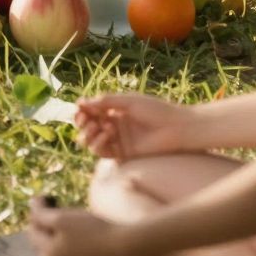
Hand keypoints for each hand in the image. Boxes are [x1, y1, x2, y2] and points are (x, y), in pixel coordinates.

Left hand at [27, 197, 131, 255]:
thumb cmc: (89, 230)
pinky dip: (63, 233)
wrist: (119, 244)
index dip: (35, 210)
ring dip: (52, 226)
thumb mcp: (61, 219)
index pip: (32, 229)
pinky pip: (63, 244)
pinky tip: (73, 223)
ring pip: (51, 241)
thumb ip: (41, 214)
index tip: (44, 195)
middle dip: (42, 220)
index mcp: (47, 253)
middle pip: (39, 238)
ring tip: (62, 211)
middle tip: (51, 203)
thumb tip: (30, 205)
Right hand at [75, 92, 190, 161]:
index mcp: (116, 110)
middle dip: (83, 122)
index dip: (83, 110)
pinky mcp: (122, 153)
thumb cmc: (156, 110)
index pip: (92, 111)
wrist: (176, 128)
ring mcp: (118, 140)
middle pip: (88, 126)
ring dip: (89, 133)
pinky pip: (102, 151)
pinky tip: (108, 133)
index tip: (80, 107)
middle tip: (85, 118)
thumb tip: (81, 102)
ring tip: (98, 126)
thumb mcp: (128, 101)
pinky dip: (99, 142)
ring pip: (91, 140)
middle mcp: (114, 125)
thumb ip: (105, 102)